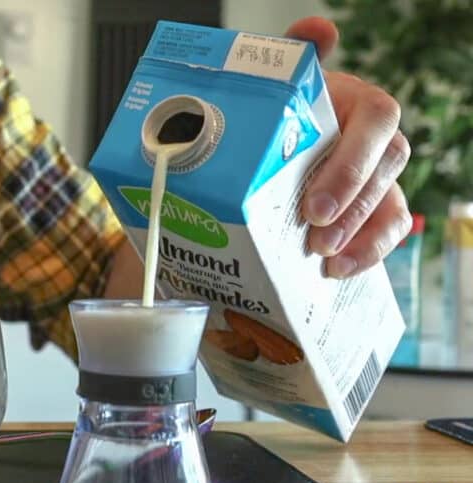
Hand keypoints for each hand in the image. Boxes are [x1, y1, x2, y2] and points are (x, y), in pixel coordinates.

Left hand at [286, 17, 412, 277]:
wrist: (273, 146)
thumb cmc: (279, 114)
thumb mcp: (280, 85)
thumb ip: (295, 55)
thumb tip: (318, 29)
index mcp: (357, 103)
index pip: (377, 121)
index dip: (352, 164)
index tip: (315, 203)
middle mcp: (374, 141)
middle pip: (384, 169)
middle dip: (350, 205)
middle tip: (314, 233)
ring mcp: (377, 178)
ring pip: (390, 205)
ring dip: (361, 236)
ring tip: (325, 260)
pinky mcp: (373, 211)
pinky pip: (388, 231)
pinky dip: (366, 253)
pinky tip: (337, 271)